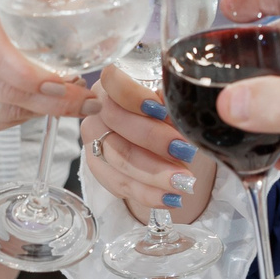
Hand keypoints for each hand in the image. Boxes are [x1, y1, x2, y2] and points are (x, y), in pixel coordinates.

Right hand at [0, 0, 75, 136]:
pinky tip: (31, 105)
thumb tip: (81, 8)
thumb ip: (35, 2)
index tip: (67, 83)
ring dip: (39, 110)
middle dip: (53, 101)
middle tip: (86, 101)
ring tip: (66, 100)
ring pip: (1, 114)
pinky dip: (17, 118)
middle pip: (5, 90)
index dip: (34, 76)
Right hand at [80, 64, 222, 222]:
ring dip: (155, 173)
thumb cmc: (170, 116)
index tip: (160, 109)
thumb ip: (174, 105)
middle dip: (154, 139)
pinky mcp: (98, 167)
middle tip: (185, 151)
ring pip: (119, 157)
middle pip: (117, 121)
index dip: (134, 95)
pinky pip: (119, 184)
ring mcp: (94, 139)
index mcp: (113, 83)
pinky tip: (171, 198)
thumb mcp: (175, 106)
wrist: (162, 144)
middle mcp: (97, 108)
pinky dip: (148, 193)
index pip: (113, 81)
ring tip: (184, 182)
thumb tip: (184, 112)